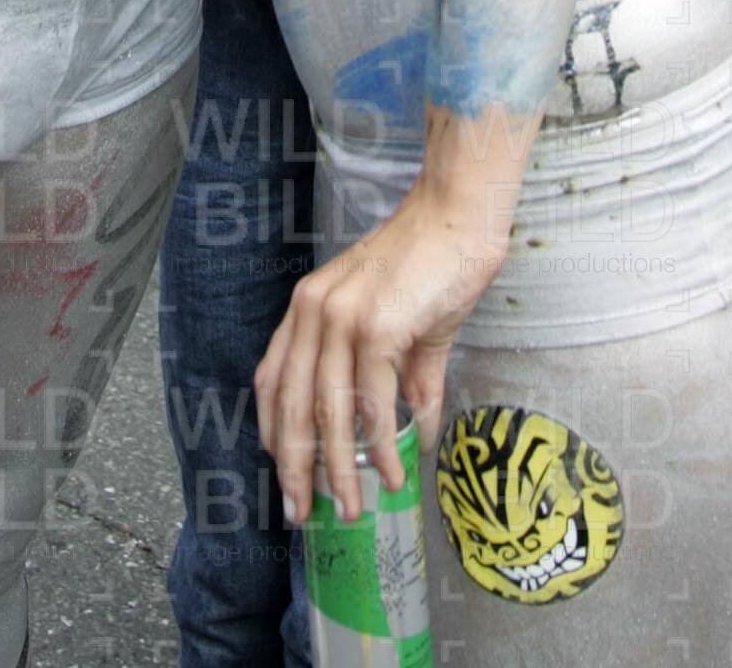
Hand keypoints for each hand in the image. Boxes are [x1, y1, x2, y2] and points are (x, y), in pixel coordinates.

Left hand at [254, 181, 504, 528]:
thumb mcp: (402, 328)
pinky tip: (390, 471)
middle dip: (294, 467)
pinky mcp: (377, 327)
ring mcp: (342, 318)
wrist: (457, 219)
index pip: (274, 378)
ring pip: (328, 412)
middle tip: (302, 513)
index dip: (273, 430)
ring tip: (351, 507)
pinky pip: (372, 403)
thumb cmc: (431, 266)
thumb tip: (418, 437)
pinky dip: (379, 445)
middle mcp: (313, 311)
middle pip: (291, 405)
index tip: (284, 473)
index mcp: (308, 307)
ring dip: (338, 469)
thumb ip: (403, 384)